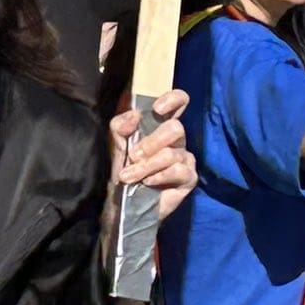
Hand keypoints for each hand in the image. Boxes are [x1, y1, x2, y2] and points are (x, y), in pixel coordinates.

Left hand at [110, 88, 195, 220]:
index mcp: (160, 125)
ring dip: (146, 166)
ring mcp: (185, 158)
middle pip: (176, 128)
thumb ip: (120, 127)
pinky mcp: (189, 178)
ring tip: (130, 177)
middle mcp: (176, 140)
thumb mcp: (115, 146)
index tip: (157, 109)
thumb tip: (135, 115)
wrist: (121, 204)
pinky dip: (158, 176)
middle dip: (151, 143)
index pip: (180, 102)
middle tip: (133, 156)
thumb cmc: (122, 170)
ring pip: (171, 153)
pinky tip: (148, 183)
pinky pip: (178, 170)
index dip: (174, 99)